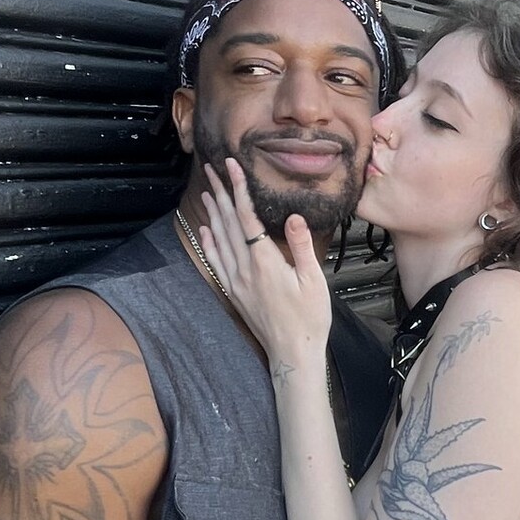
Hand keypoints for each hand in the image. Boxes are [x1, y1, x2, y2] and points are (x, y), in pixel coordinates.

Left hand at [199, 160, 333, 371]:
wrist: (292, 353)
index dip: (239, 188)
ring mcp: (236, 281)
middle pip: (228, 223)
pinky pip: (216, 261)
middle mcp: (244, 268)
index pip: (247, 216)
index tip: (233, 166)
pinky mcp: (234, 292)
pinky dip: (209, 242)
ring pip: (219, 239)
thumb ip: (301, 246)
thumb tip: (293, 216)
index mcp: (265, 262)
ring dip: (213, 213)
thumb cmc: (309, 318)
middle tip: (212, 168)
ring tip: (208, 191)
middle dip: (221, 193)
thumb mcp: (313, 280)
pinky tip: (205, 229)